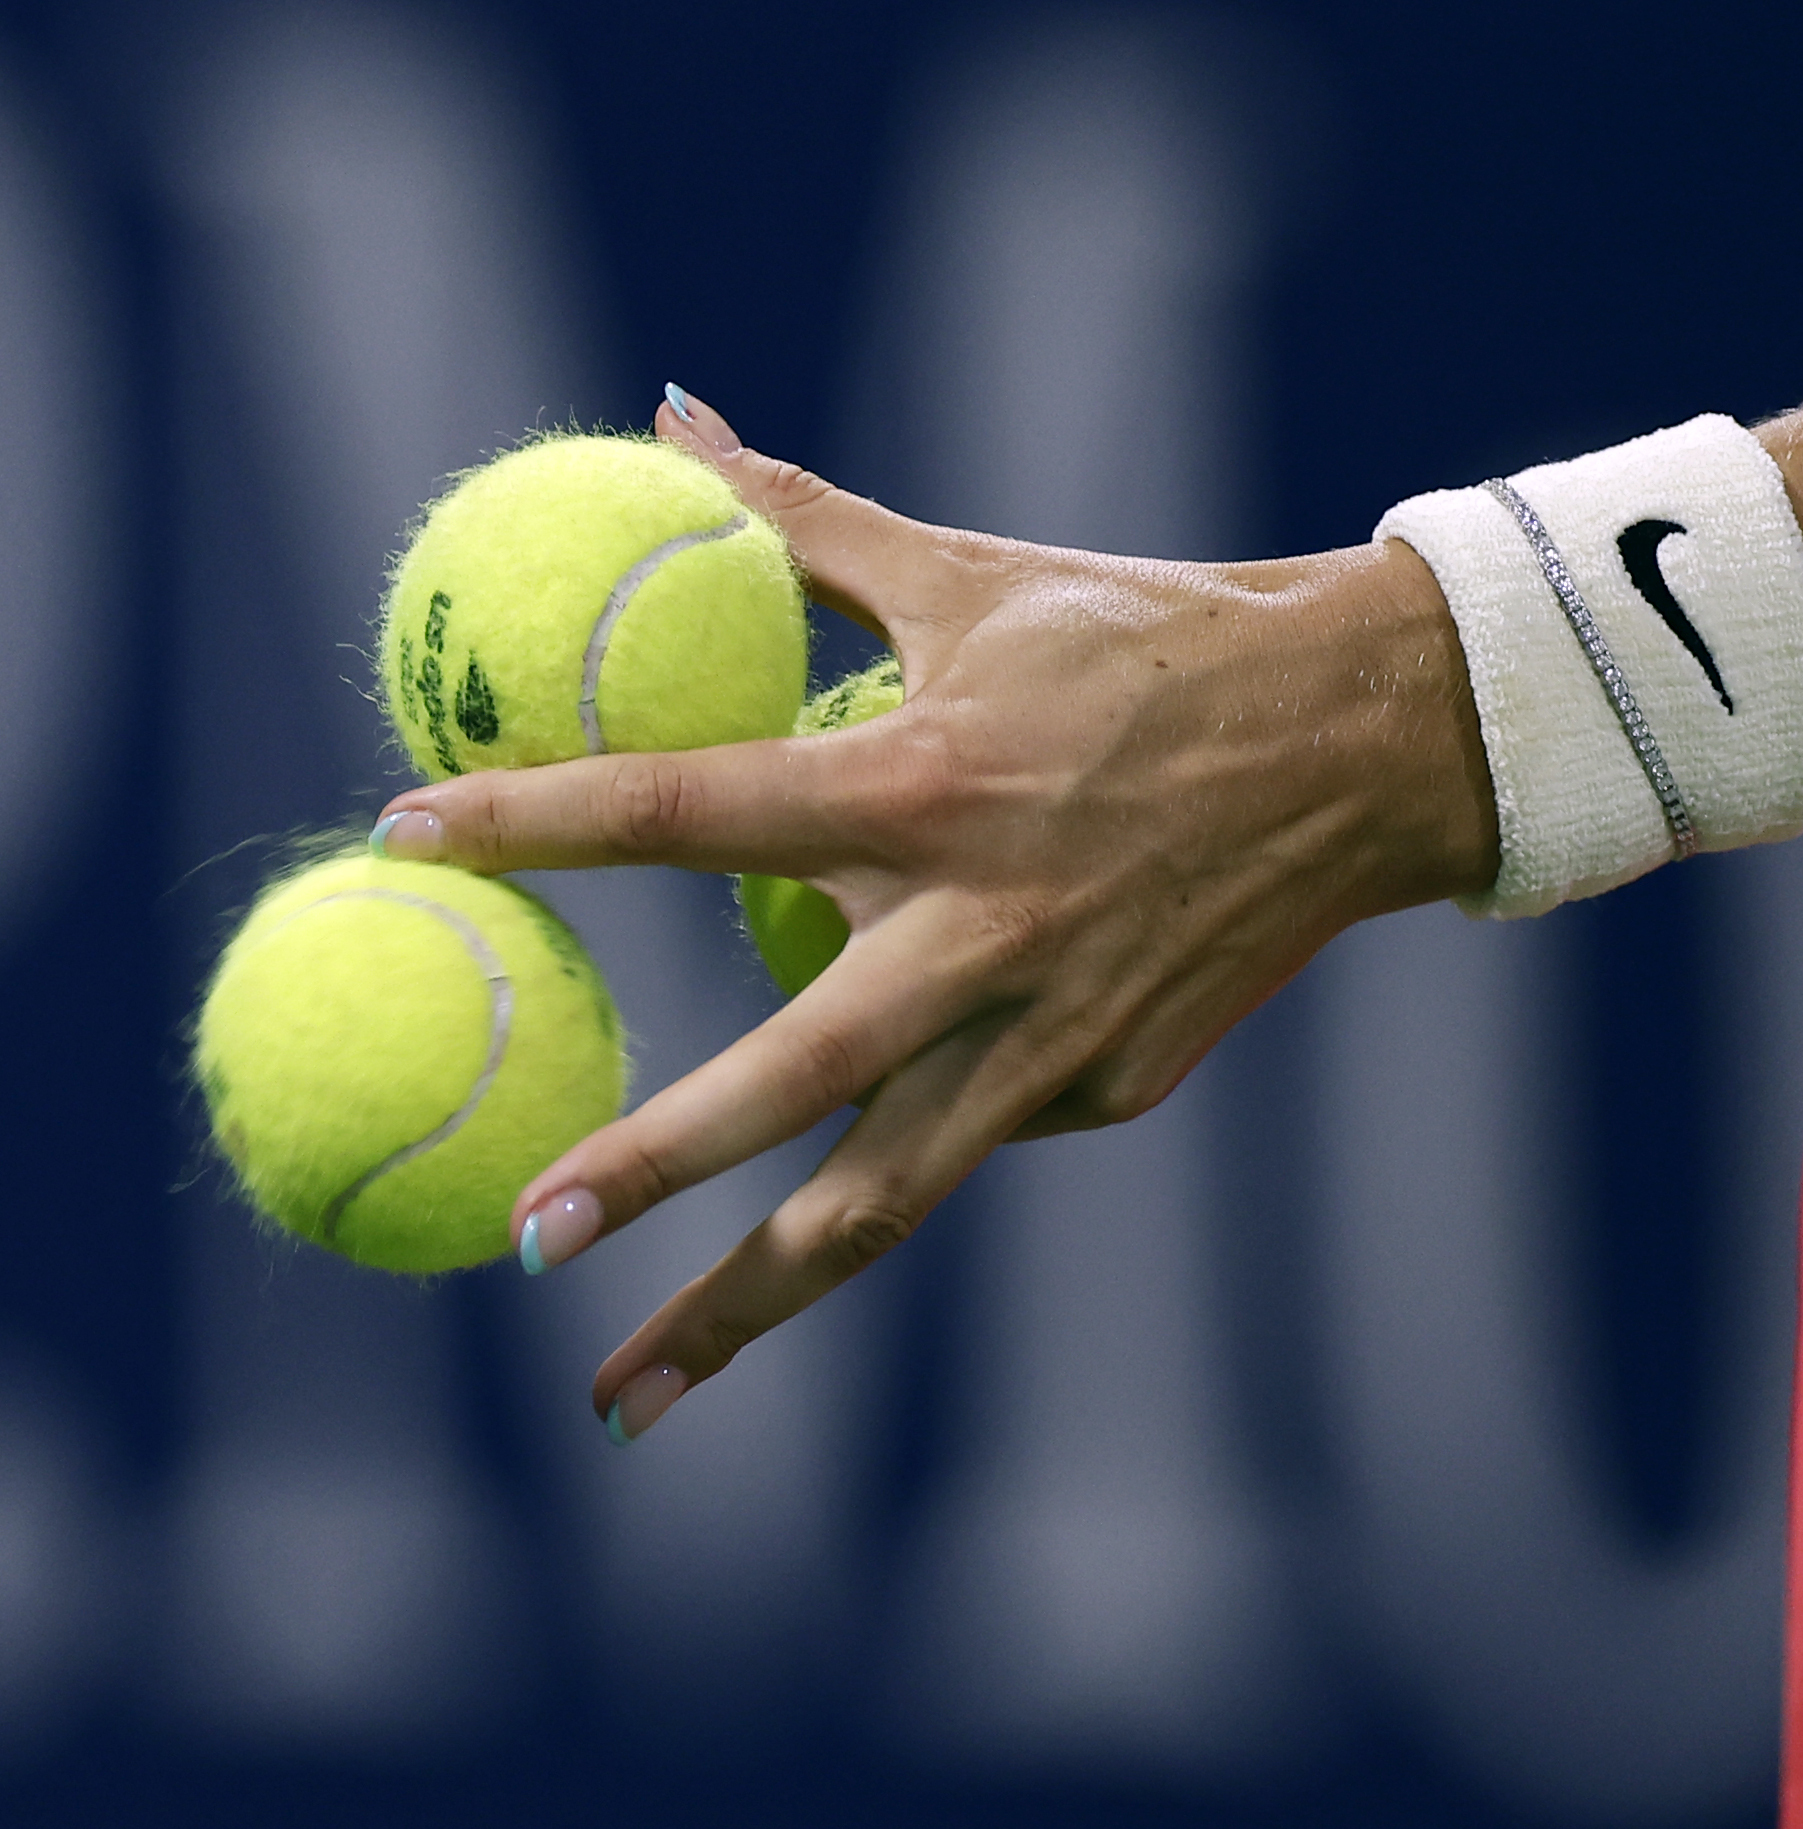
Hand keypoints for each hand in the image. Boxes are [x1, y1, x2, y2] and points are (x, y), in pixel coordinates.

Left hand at [374, 388, 1495, 1438]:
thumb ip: (805, 521)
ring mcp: (1053, 1034)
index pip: (692, 808)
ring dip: (746, 1305)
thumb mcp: (974, 574)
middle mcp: (983, 931)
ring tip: (622, 1397)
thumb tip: (667, 418)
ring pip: (881, 1199)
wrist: (1365, 746)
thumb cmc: (1152, 641)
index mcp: (931, 785)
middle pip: (792, 1081)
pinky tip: (862, 1148)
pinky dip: (897, 1145)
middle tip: (519, 1231)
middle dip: (651, 1168)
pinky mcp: (1107, 1088)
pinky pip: (971, 1126)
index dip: (536, 818)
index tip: (396, 833)